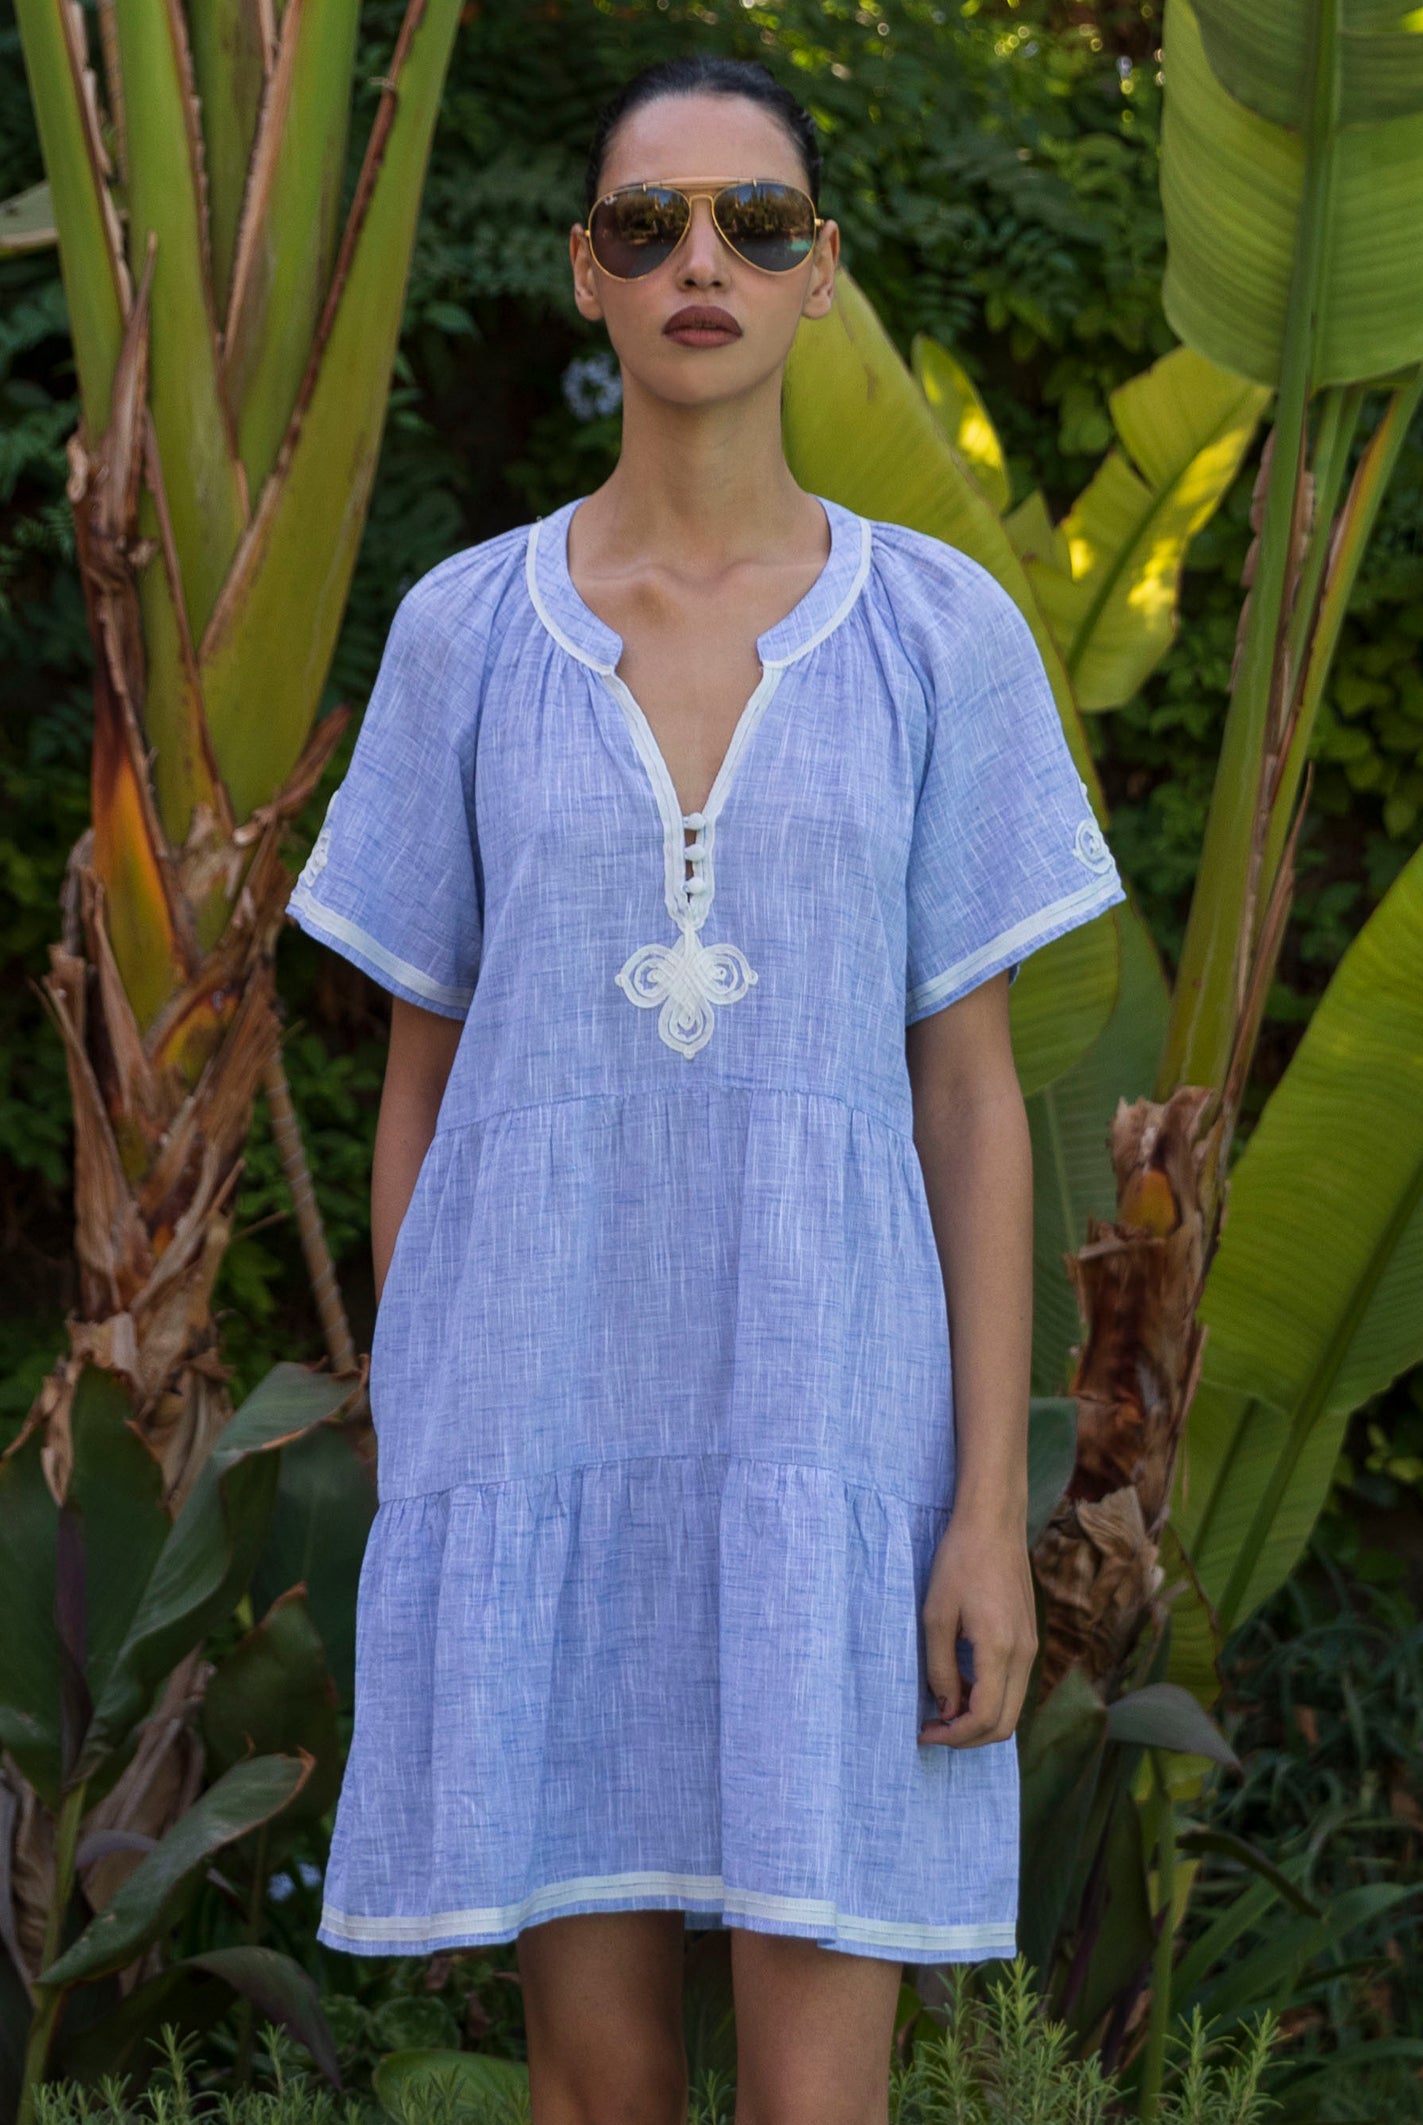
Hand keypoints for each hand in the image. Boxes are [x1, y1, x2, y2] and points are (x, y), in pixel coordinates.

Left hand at [917, 1510, 1037, 1747]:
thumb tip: (945, 1708)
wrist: (993, 1524)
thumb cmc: (960, 1562)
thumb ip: (941, 1668)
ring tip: (941, 1707)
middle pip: (1004, 1725)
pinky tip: (960, 1684)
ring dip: (978, 1719)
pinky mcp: (1028, 1639)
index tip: (923, 1732)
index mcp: (1001, 1650)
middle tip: (932, 1729)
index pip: (985, 1718)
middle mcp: (1024, 1655)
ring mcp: (1030, 1648)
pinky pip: (1014, 1686)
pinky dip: (989, 1698)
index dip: (953, 1736)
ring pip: (1012, 1708)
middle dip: (968, 1737)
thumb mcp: (937, 1616)